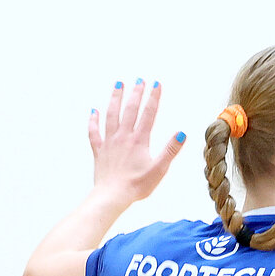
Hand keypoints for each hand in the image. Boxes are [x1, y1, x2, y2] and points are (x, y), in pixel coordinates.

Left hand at [87, 79, 185, 204]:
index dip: (153, 98)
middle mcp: (123, 137)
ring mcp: (109, 142)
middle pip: (129, 110)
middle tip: (139, 79)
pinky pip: (94, 132)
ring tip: (118, 85)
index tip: (156, 84)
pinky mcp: (99, 150)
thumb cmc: (137, 185)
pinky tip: (93, 111)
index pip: (148, 114)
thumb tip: (181, 133)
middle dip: (136, 93)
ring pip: (111, 115)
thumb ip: (170, 150)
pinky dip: (93, 120)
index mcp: (139, 140)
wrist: (112, 195)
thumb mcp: (159, 169)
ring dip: (115, 98)